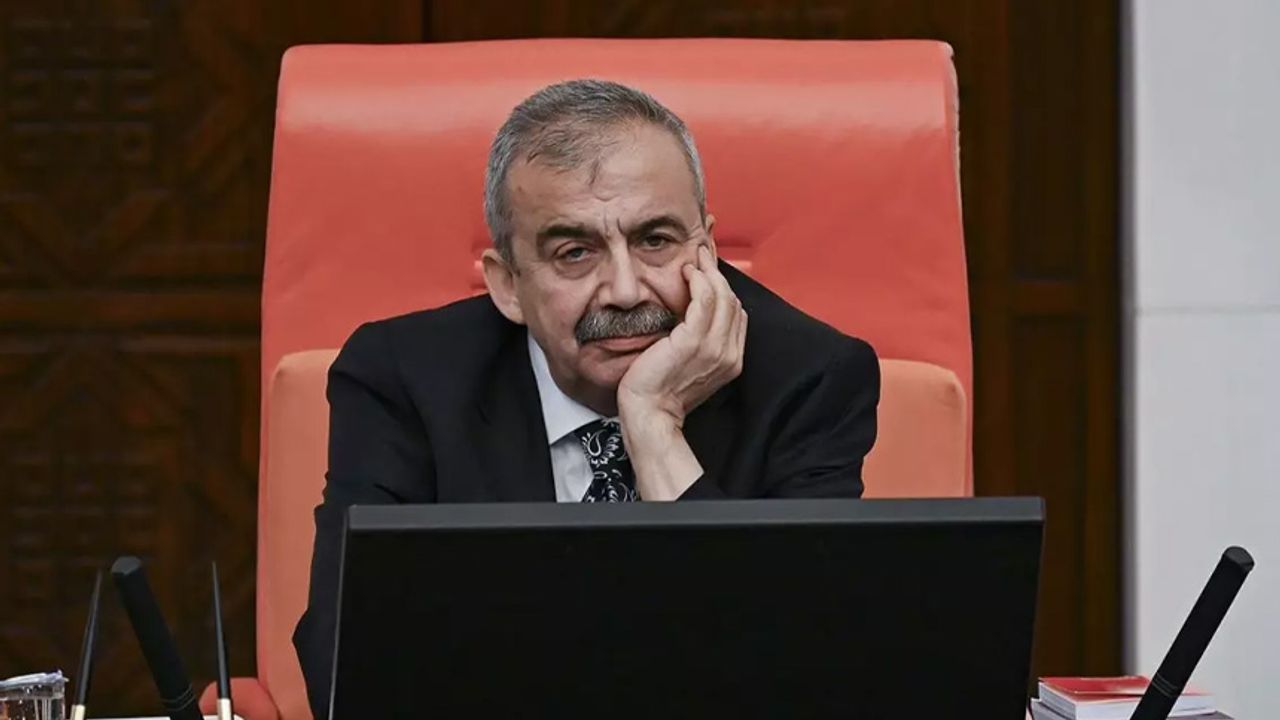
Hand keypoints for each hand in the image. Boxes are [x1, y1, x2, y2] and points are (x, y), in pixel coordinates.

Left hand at [617, 245, 747, 426]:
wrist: (649, 413)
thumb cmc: (660, 391)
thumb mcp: (688, 365)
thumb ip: (700, 344)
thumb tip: (694, 317)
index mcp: (731, 360)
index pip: (737, 314)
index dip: (724, 289)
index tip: (708, 271)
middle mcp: (729, 354)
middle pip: (733, 301)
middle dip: (719, 274)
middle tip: (701, 255)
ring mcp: (714, 348)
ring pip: (723, 297)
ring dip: (709, 272)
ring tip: (694, 259)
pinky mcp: (693, 341)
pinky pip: (705, 301)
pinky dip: (699, 281)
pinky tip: (688, 273)